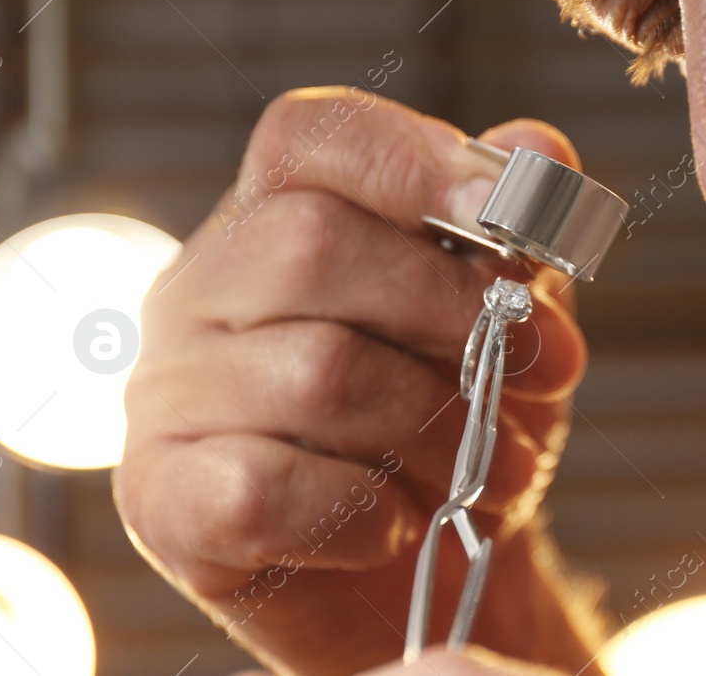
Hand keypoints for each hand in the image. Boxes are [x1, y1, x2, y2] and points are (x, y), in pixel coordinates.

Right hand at [115, 89, 591, 675]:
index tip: (502, 210)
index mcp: (273, 215)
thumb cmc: (451, 415)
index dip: (412, 161)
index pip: (311, 135)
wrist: (418, 569)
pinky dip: (364, 507)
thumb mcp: (504, 309)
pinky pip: (267, 489)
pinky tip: (400, 516)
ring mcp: (167, 393)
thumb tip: (539, 148)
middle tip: (538, 364)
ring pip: (314, 373)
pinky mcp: (166, 500)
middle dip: (451, 307)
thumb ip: (514, 225)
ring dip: (439, 426)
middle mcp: (199, 290)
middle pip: (311, 244)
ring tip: (499, 465)